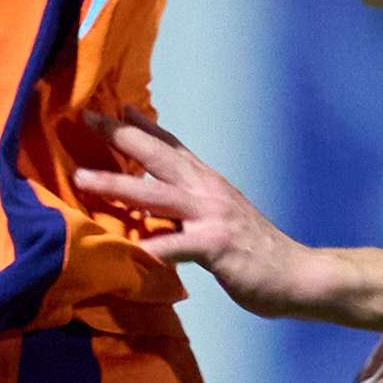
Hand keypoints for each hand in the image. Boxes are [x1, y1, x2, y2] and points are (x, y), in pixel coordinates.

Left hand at [81, 116, 343, 321]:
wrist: (300, 275)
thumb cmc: (256, 252)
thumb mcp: (221, 216)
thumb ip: (192, 204)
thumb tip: (162, 198)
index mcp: (208, 183)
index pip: (172, 146)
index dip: (143, 126)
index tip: (115, 106)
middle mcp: (208, 191)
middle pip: (158, 157)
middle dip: (121, 136)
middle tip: (88, 118)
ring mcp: (213, 217)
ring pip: (157, 195)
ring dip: (118, 184)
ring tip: (83, 179)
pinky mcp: (217, 246)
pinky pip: (178, 246)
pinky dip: (153, 246)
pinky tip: (129, 249)